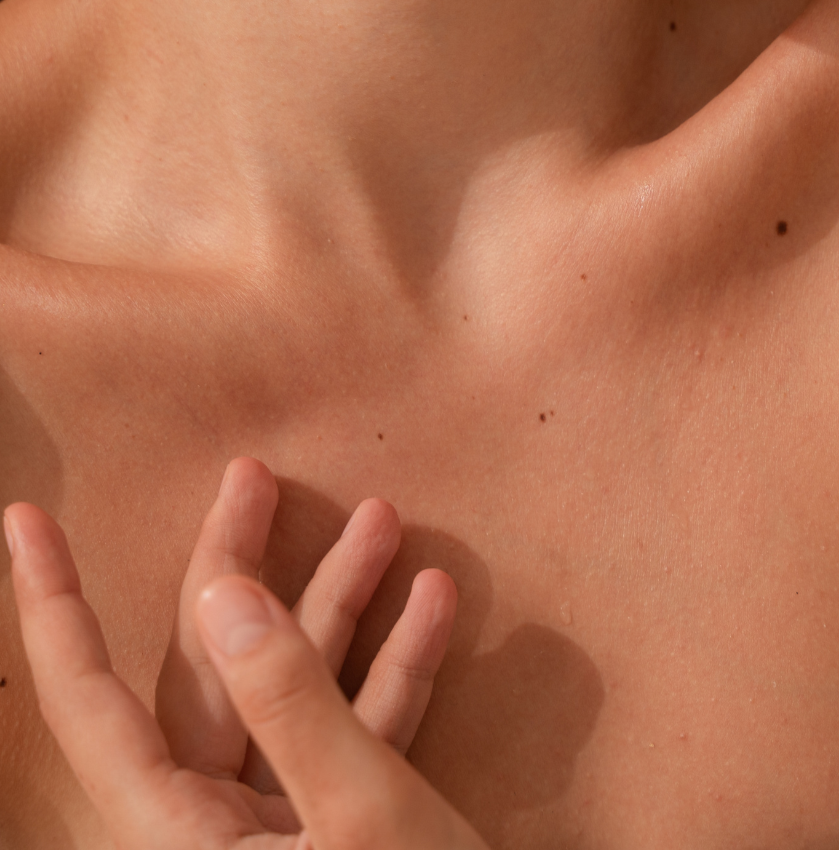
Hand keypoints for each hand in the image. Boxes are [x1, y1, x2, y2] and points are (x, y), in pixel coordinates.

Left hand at [5, 457, 488, 848]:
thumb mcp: (361, 814)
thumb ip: (285, 703)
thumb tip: (219, 595)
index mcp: (182, 832)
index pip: (92, 700)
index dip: (53, 606)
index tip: (27, 520)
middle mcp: (217, 824)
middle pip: (210, 666)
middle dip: (241, 564)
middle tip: (254, 476)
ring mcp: (287, 823)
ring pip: (296, 686)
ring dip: (344, 604)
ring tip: (382, 520)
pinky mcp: (346, 823)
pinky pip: (358, 730)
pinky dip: (394, 671)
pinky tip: (433, 603)